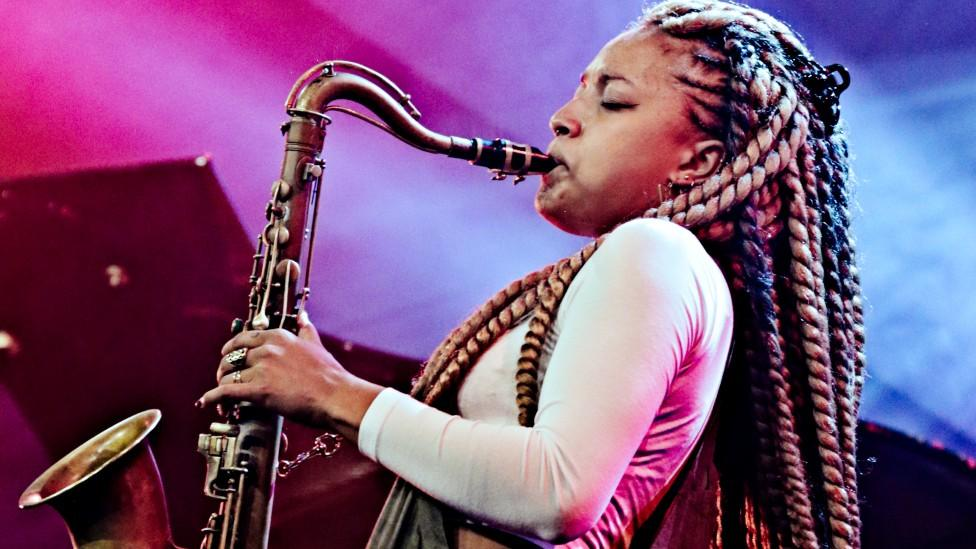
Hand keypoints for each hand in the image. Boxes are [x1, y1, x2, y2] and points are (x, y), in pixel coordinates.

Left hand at [196, 313, 381, 440]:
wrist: (336, 396)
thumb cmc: (329, 374)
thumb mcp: (316, 345)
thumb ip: (306, 329)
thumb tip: (303, 316)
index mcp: (279, 336)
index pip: (244, 338)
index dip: (231, 347)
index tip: (227, 354)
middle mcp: (267, 349)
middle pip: (232, 357)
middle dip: (224, 369)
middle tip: (224, 378)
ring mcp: (262, 369)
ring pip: (228, 375)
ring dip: (221, 386)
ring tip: (221, 397)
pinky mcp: (259, 390)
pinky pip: (226, 392)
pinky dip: (212, 397)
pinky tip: (205, 402)